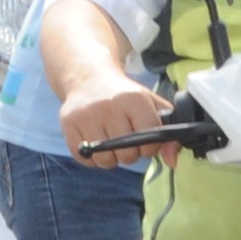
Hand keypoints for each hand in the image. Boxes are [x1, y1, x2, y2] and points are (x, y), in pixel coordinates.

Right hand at [60, 80, 176, 166]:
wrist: (88, 78)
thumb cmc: (123, 96)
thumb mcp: (149, 105)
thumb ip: (167, 132)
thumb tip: (172, 161)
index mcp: (134, 99)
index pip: (150, 139)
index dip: (150, 147)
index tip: (145, 140)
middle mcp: (109, 105)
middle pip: (127, 154)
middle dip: (130, 154)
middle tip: (126, 142)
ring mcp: (86, 114)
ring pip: (104, 159)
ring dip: (110, 158)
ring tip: (110, 143)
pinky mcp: (68, 122)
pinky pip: (83, 157)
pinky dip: (91, 158)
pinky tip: (94, 143)